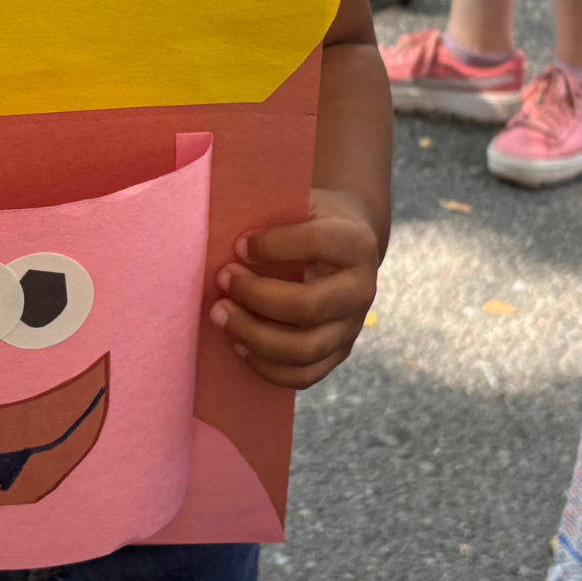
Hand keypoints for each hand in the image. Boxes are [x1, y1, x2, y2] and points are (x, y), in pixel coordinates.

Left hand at [209, 188, 381, 390]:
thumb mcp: (301, 204)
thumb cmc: (311, 221)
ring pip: (303, 349)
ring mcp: (352, 327)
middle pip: (307, 307)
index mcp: (356, 244)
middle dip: (256, 296)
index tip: (238, 245)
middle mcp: (362, 290)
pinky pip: (304, 376)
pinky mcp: (339, 353)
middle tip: (222, 279)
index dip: (273, 246)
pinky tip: (238, 345)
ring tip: (219, 314)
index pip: (316, 244)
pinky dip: (266, 367)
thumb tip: (225, 237)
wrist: (348, 246)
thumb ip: (273, 215)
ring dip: (253, 334)